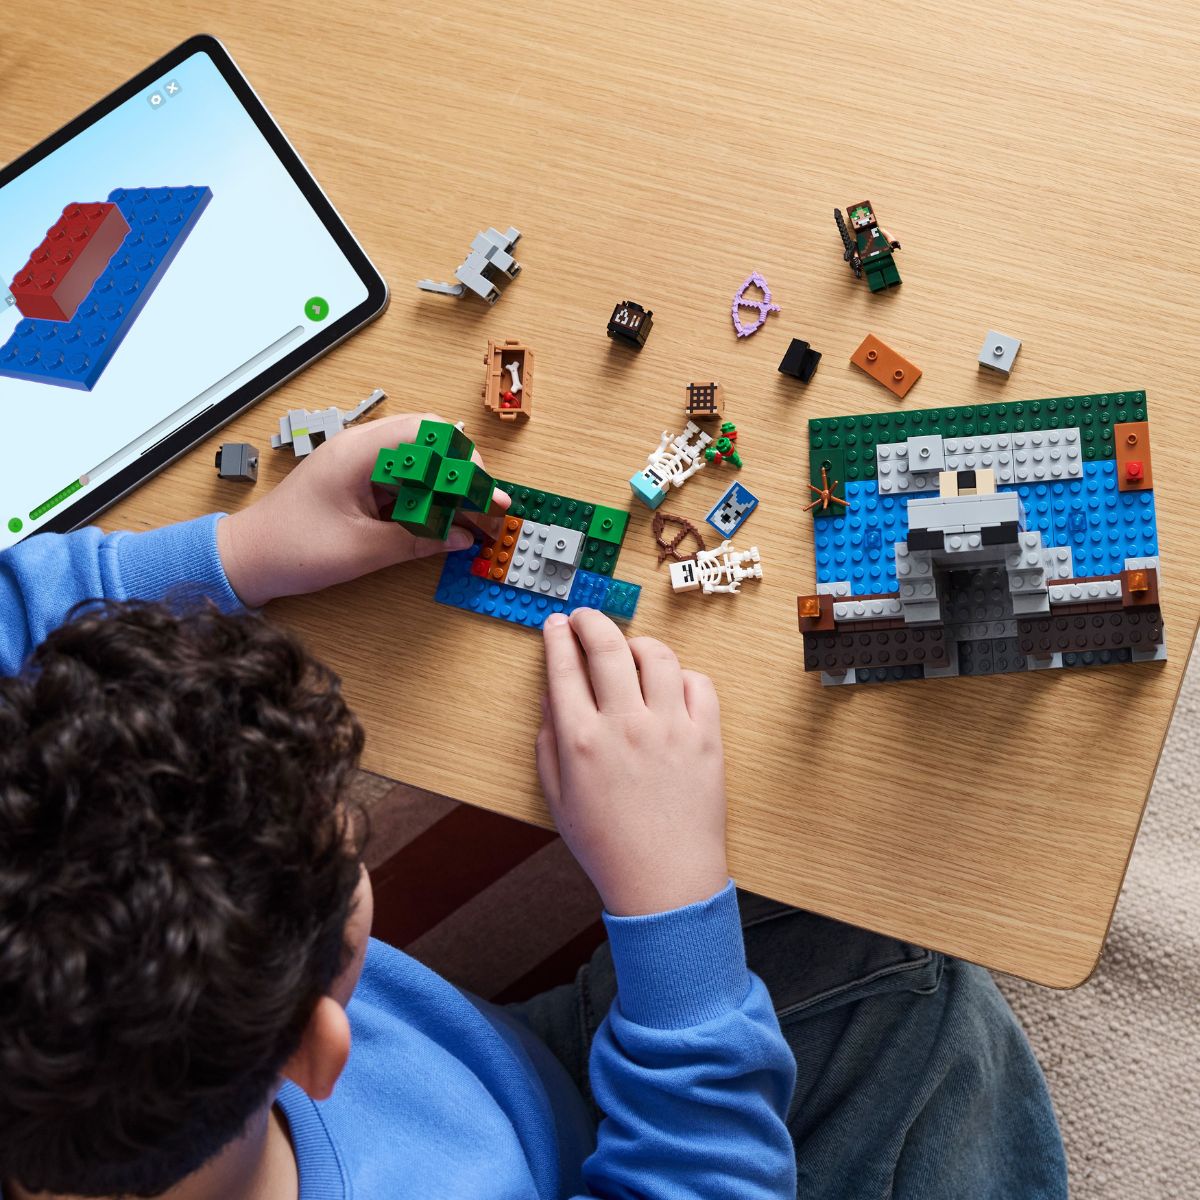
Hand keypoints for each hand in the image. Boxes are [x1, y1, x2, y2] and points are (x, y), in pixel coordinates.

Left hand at [217, 412, 508, 606]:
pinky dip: (427, 502)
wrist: (247, 559)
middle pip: (429, 445)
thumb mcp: (363, 549)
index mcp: (359, 452)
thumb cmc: (289, 546)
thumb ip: (418, 541)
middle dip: (463, 475)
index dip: (462, 459)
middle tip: (488, 505)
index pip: (428, 433)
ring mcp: (359, 467)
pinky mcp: (358, 486)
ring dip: (448, 491)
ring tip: (475, 519)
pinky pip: (403, 485)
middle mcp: (361, 450)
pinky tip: (444, 525)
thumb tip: (461, 537)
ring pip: (419, 467)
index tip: (482, 490)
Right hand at [537, 609, 727, 916]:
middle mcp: (625, 726)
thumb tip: (552, 695)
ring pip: (657, 655)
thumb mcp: (558, 797)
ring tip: (630, 652)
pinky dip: (683, 676)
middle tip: (586, 619)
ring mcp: (670, 728)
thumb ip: (548, 742)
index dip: (557, 637)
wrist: (664, 882)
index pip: (564, 667)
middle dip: (592, 622)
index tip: (557, 624)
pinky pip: (699, 683)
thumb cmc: (607, 845)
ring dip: (638, 644)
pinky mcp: (706, 738)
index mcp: (581, 741)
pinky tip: (670, 687)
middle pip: (608, 647)